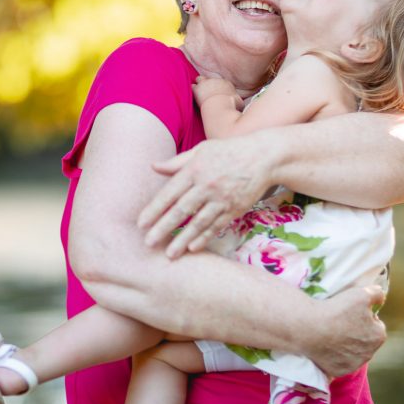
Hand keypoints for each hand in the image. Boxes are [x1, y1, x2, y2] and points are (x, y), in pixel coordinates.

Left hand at [137, 136, 276, 257]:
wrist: (263, 157)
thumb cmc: (228, 152)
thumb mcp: (201, 150)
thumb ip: (177, 162)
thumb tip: (153, 167)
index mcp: (194, 170)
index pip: (169, 193)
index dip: (154, 209)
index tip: (140, 223)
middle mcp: (206, 185)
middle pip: (181, 210)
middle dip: (163, 228)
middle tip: (148, 243)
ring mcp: (221, 199)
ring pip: (198, 223)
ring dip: (183, 239)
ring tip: (170, 254)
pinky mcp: (235, 208)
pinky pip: (217, 226)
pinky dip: (205, 238)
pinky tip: (193, 248)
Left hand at [191, 75, 237, 107]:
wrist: (221, 106)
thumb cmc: (231, 107)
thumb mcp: (239, 103)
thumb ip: (237, 100)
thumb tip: (239, 104)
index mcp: (226, 83)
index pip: (220, 82)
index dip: (217, 87)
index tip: (216, 93)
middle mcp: (216, 80)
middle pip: (210, 79)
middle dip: (208, 84)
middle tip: (207, 92)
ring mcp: (206, 83)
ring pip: (199, 79)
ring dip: (200, 85)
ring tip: (200, 92)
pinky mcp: (197, 89)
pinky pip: (192, 87)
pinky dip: (193, 90)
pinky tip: (194, 96)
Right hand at [304, 286, 386, 376]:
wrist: (309, 329)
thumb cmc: (337, 310)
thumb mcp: (360, 293)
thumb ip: (376, 294)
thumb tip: (379, 296)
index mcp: (378, 336)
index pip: (376, 324)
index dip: (364, 317)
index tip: (350, 313)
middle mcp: (369, 354)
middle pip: (365, 340)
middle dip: (357, 332)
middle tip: (340, 322)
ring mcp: (353, 364)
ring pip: (353, 352)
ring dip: (346, 344)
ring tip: (331, 333)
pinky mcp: (338, 371)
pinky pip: (339, 362)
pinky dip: (334, 355)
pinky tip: (326, 345)